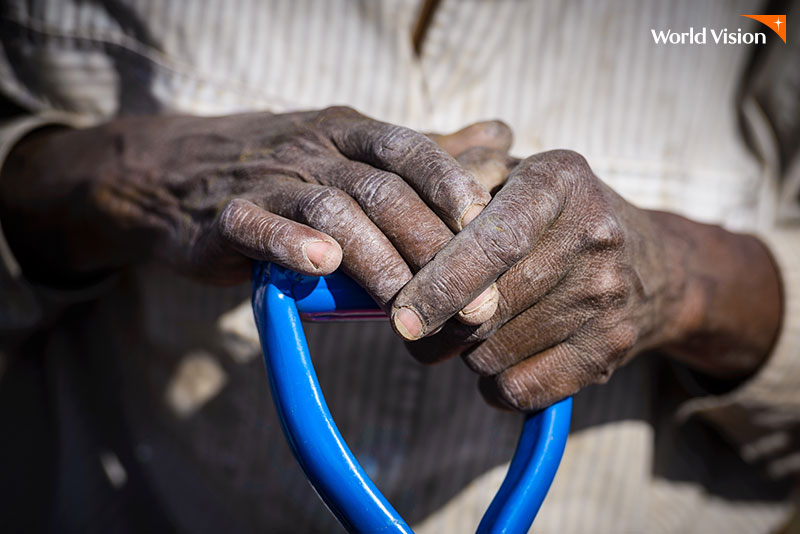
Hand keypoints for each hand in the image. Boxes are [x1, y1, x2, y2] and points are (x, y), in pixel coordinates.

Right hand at [0, 108, 507, 309]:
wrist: (178, 175)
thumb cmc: (287, 174)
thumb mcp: (358, 153)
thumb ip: (429, 153)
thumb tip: (504, 136)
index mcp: (351, 133)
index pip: (412, 151)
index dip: (453, 189)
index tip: (490, 235)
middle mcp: (315, 149)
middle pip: (382, 190)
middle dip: (432, 248)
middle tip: (473, 304)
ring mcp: (269, 179)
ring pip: (331, 210)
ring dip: (377, 261)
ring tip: (409, 309)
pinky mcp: (225, 215)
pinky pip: (257, 224)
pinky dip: (290, 243)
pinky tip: (323, 266)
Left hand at [390, 150, 782, 410]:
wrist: (653, 265)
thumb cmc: (555, 218)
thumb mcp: (514, 179)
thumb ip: (456, 186)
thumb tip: (399, 233)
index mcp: (559, 180)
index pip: (492, 241)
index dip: (440, 283)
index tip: (401, 316)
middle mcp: (593, 233)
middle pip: (489, 306)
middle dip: (439, 327)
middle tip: (416, 327)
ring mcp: (608, 294)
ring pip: (497, 350)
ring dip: (465, 353)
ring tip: (469, 332)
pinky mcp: (612, 347)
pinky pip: (525, 388)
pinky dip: (495, 386)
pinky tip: (496, 363)